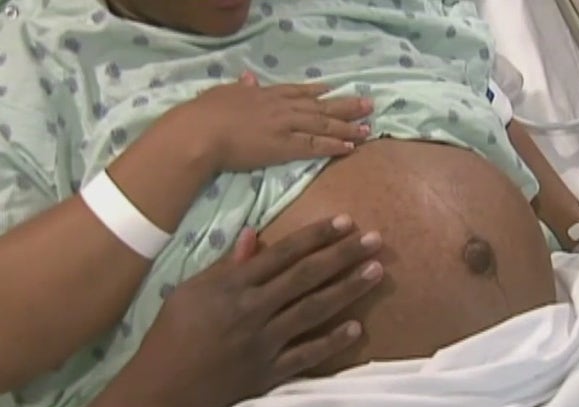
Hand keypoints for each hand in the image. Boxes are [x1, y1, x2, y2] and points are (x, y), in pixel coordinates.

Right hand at [69, 215, 383, 406]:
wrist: (161, 388)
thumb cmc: (171, 333)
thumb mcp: (190, 290)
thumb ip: (227, 263)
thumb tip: (253, 232)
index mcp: (233, 285)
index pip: (283, 253)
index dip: (316, 236)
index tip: (345, 221)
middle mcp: (253, 309)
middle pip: (306, 276)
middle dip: (343, 255)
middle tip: (375, 240)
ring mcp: (264, 342)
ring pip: (314, 310)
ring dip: (348, 289)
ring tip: (376, 271)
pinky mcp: (269, 372)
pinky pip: (307, 356)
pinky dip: (332, 342)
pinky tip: (357, 328)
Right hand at [181, 71, 373, 171]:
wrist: (201, 133)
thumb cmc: (205, 113)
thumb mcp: (224, 92)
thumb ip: (241, 87)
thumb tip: (249, 78)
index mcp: (266, 94)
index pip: (300, 92)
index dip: (320, 92)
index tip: (335, 89)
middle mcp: (282, 108)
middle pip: (321, 107)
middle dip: (346, 106)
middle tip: (368, 105)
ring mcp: (286, 127)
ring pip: (324, 125)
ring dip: (348, 127)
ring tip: (368, 128)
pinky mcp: (285, 148)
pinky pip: (316, 146)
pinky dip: (334, 145)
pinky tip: (350, 147)